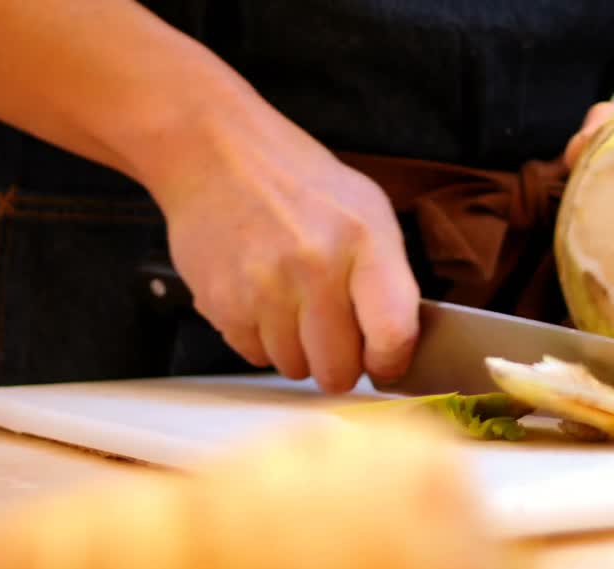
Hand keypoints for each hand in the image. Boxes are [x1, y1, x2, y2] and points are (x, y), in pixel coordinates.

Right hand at [148, 102, 420, 393]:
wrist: (215, 154)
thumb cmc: (299, 185)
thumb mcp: (366, 210)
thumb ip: (387, 278)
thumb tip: (397, 347)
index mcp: (363, 241)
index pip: (392, 334)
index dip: (391, 363)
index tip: (384, 363)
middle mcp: (315, 267)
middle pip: (338, 370)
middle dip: (339, 363)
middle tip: (332, 334)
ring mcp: (265, 288)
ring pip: (295, 369)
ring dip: (297, 350)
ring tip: (291, 303)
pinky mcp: (223, 303)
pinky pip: (254, 356)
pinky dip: (261, 339)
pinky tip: (261, 298)